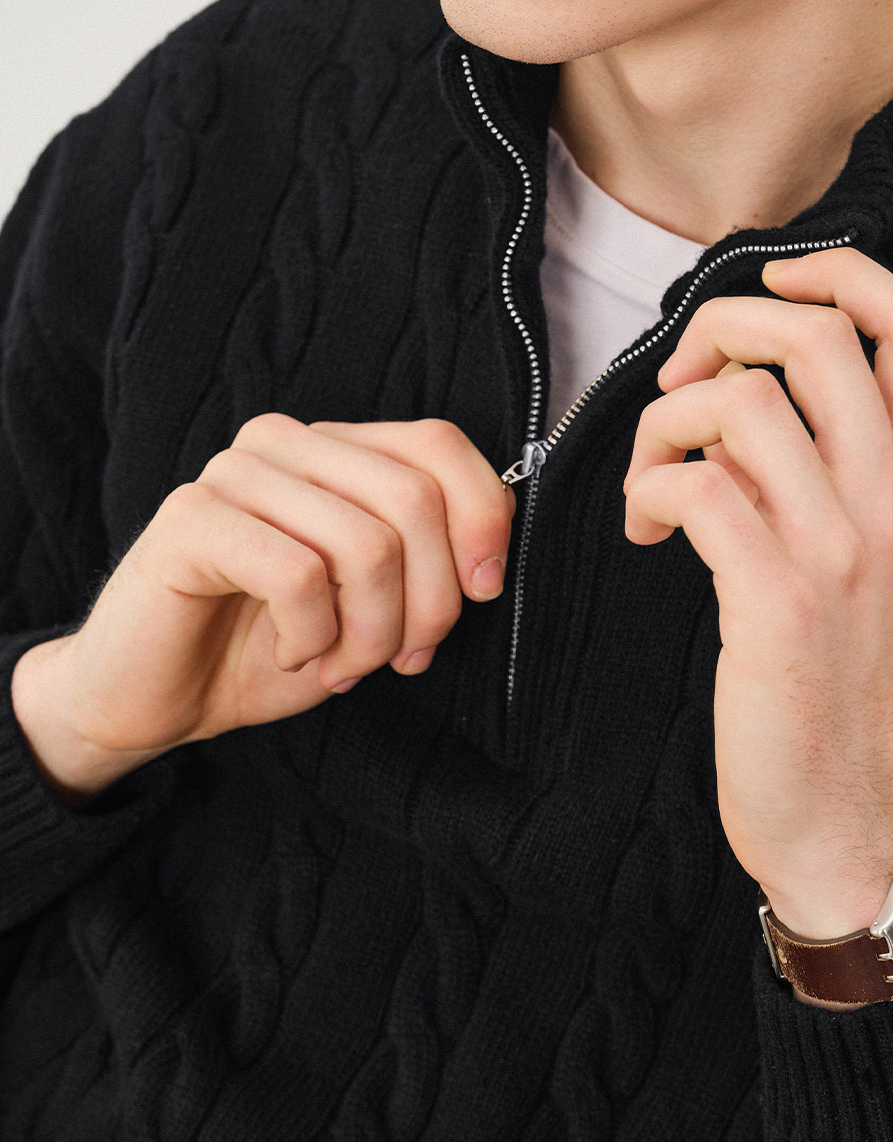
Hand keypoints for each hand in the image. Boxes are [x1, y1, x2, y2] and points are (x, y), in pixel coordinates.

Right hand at [12, 414, 512, 800]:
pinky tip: (294, 655)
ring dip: (372, 633)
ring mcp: (233, 474)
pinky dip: (314, 637)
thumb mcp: (373, 603)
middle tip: (404, 659)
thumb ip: (426, 561)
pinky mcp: (191, 520)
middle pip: (413, 499)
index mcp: (333, 447)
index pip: (438, 444)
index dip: (482, 519)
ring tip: (342, 664)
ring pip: (366, 544)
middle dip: (430, 602)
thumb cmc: (269, 645)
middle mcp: (284, 442)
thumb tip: (486, 562)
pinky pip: (299, 575)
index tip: (482, 592)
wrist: (156, 699)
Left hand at [623, 248, 892, 943]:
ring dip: (668, 422)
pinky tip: (646, 527)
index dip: (840, 273)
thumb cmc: (846, 689)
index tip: (773, 281)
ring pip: (742, 402)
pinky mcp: (775, 604)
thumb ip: (839, 473)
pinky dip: (649, 487)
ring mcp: (842, 553)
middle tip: (681, 390)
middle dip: (723, 330)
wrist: (852, 820)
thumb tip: (747, 391)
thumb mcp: (882, 568)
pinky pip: (696, 486)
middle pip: (817, 336)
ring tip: (654, 480)